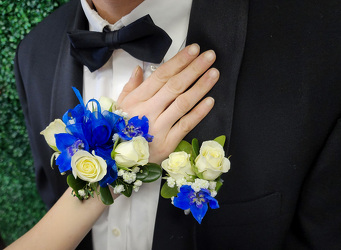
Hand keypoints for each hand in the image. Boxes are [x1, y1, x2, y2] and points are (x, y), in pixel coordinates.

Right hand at [117, 44, 218, 163]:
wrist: (117, 160)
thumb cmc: (120, 130)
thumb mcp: (119, 106)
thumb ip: (130, 87)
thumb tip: (139, 69)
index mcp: (137, 99)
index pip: (161, 75)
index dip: (179, 61)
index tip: (193, 50)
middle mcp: (148, 110)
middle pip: (175, 85)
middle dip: (194, 68)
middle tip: (210, 56)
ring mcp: (159, 127)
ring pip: (182, 103)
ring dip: (200, 87)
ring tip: (214, 73)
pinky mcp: (168, 142)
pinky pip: (185, 125)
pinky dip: (198, 113)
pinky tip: (210, 101)